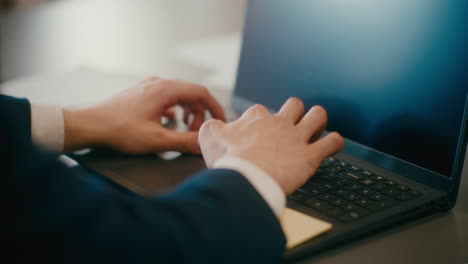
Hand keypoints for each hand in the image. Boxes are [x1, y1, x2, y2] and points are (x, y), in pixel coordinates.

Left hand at [63, 77, 224, 153]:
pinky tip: (169, 122)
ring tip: (183, 128)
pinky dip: (174, 109)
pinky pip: (166, 97)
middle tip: (195, 132)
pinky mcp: (141, 93)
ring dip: (187, 111)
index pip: (201, 92)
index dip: (215, 107)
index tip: (221, 121)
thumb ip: (184, 141)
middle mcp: (158, 83)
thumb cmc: (119, 130)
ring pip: (179, 95)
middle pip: (191, 93)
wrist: (91, 125)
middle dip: (199, 113)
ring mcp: (148, 86)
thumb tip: (204, 144)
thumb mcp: (156, 140)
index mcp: (165, 89)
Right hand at [198, 97, 343, 194]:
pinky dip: (335, 142)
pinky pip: (332, 143)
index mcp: (257, 117)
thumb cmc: (228, 161)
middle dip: (295, 112)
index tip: (255, 134)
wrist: (244, 179)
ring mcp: (296, 138)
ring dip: (318, 120)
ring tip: (315, 129)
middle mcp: (279, 123)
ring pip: (318, 116)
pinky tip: (331, 146)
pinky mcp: (309, 156)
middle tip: (290, 125)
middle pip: (294, 105)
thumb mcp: (209, 137)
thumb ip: (213, 127)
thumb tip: (215, 125)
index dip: (259, 121)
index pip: (261, 111)